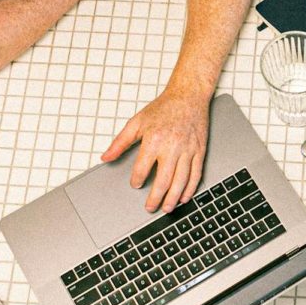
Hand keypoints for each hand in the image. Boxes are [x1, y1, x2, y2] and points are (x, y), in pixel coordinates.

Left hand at [101, 87, 210, 212]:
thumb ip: (120, 142)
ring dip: (173, 198)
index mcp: (154, 140)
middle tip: (150, 207)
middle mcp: (172, 147)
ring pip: (181, 181)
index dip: (137, 180)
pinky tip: (184, 197)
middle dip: (155, 198)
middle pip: (163, 180)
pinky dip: (190, 188)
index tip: (136, 184)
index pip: (142, 169)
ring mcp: (187, 150)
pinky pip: (196, 174)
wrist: (188, 96)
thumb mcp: (136, 122)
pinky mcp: (199, 151)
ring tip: (166, 208)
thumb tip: (106, 157)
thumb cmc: (164, 108)